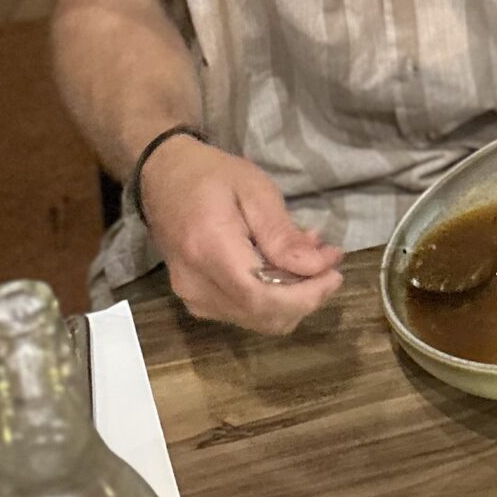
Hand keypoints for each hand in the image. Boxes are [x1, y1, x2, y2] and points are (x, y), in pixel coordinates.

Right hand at [140, 137, 343, 335]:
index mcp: (210, 251)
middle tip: (329, 265)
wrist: (162, 177)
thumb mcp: (254, 190)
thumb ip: (283, 234)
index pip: (263, 299)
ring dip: (293, 299)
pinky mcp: (197, 301)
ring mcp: (193, 298)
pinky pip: (245, 313)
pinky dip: (273, 299)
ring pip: (258, 320)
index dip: (306, 297)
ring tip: (310, 261)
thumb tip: (317, 267)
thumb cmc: (210, 175)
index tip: (334, 274)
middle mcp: (197, 285)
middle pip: (264, 317)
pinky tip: (283, 268)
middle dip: (306, 298)